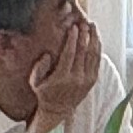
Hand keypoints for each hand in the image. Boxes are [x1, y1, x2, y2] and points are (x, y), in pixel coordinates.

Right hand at [28, 12, 103, 129]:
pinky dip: (98, 48)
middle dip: (84, 35)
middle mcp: (77, 78)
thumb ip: (38, 68)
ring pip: (93, 55)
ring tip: (93, 26)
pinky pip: (97, 61)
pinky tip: (96, 38)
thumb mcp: (34, 82)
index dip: (73, 39)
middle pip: (83, 51)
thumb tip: (46, 55)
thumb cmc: (44, 93)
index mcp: (62, 77)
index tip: (73, 27)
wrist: (58, 110)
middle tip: (84, 22)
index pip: (70, 53)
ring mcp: (87, 80)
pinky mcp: (92, 80)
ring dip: (94, 39)